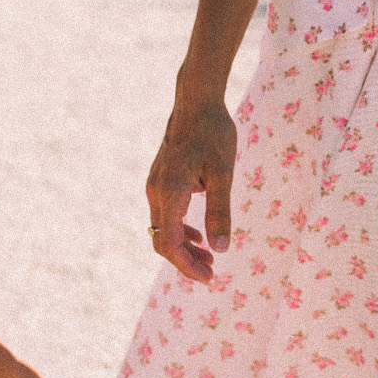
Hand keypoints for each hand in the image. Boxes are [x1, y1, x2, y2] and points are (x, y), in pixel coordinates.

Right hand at [146, 81, 238, 283]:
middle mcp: (155, 192)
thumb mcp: (223, 173)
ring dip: (183, 247)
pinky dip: (180, 229)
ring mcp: (155, 185)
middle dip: (186, 260)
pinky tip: (199, 234)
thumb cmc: (213, 133)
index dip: (187, 266)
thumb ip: (220, 211)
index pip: (169, 244)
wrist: (196, 100)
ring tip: (209, 257)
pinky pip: (164, 215)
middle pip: (162, 241)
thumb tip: (220, 249)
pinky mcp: (160, 179)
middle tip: (212, 272)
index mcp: (169, 192)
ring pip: (162, 229)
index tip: (209, 277)